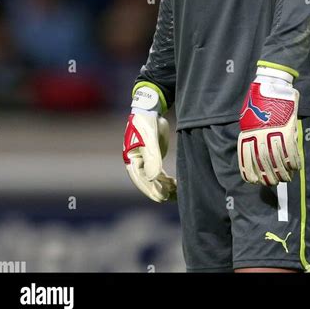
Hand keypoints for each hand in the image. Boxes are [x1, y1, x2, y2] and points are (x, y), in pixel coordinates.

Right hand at [122, 86, 176, 201]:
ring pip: (155, 179)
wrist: (150, 111)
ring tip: (177, 192)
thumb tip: (153, 178)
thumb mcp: (150, 139)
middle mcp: (137, 163)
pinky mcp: (154, 159)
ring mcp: (146, 162)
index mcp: (132, 160)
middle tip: (171, 197)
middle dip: (159, 190)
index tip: (163, 196)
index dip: (151, 189)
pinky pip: (160, 174)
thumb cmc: (146, 123)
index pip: (141, 179)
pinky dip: (167, 180)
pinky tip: (175, 185)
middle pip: (147, 182)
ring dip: (164, 186)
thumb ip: (152, 157)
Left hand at [238, 67, 299, 185]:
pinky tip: (296, 167)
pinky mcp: (288, 130)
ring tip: (287, 178)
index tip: (256, 182)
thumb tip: (252, 151)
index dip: (251, 174)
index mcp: (248, 134)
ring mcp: (274, 134)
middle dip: (270, 178)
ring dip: (284, 173)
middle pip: (264, 165)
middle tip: (274, 182)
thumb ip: (251, 134)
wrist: (271, 85)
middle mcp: (260, 137)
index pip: (247, 161)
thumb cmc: (259, 101)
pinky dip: (295, 162)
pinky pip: (292, 152)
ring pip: (279, 161)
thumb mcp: (248, 118)